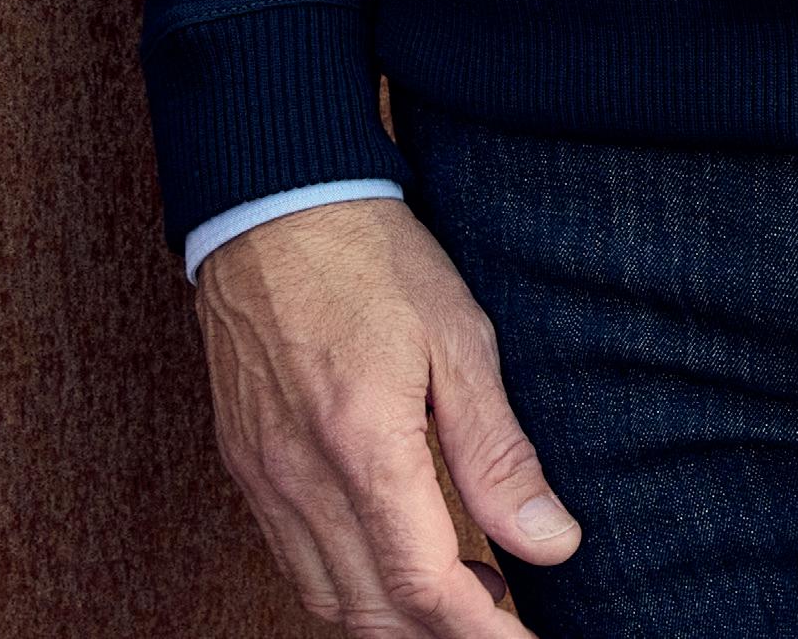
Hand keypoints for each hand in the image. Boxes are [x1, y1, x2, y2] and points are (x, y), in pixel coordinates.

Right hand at [196, 194, 579, 631]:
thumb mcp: (459, 336)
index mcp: (362, 446)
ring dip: (397, 617)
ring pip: (330, 601)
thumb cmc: (372, 257)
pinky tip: (394, 555)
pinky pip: (296, 564)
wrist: (272, 202)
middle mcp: (302, 479)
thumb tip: (551, 543)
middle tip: (508, 612)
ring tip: (465, 585)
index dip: (486, 635)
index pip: (426, 589)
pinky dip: (349, 586)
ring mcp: (264, 478)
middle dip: (446, 632)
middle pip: (376, 613)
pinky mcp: (246, 466)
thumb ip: (498, 453)